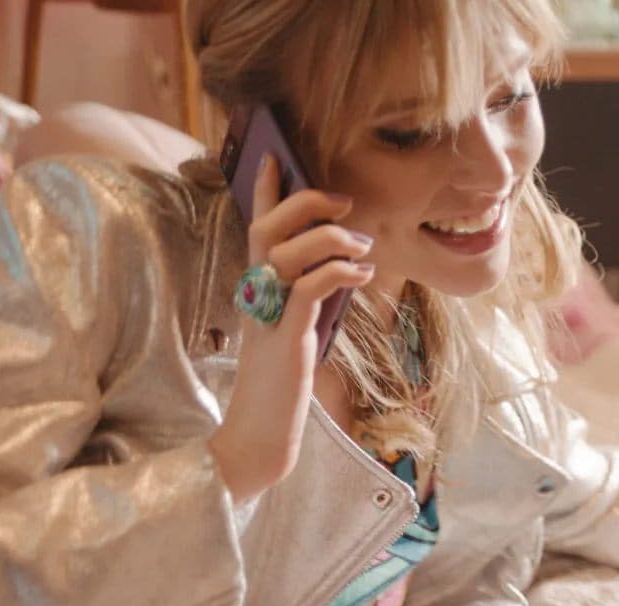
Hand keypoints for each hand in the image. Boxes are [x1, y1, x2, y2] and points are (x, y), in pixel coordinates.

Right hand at [209, 154, 373, 502]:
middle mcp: (257, 296)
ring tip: (362, 250)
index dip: (266, 192)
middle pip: (269, 229)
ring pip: (289, 254)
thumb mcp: (291, 332)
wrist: (261, 436)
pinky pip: (309, 289)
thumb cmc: (279, 387)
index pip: (256, 229)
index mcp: (255, 291)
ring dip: (331, 240)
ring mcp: (269, 315)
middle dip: (305, 204)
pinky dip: (338, 273)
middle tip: (343, 202)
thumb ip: (304, 299)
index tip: (276, 157)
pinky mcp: (288, 338)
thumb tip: (336, 271)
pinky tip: (362, 275)